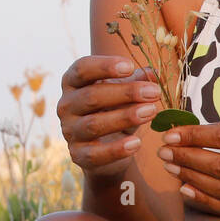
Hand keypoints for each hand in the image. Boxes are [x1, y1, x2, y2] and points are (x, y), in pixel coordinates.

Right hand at [57, 55, 161, 179]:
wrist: (108, 147)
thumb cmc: (114, 109)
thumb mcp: (126, 93)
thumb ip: (138, 81)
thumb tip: (153, 73)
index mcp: (73, 83)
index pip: (82, 69)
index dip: (104, 66)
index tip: (130, 66)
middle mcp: (66, 105)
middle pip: (91, 96)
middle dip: (125, 93)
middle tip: (153, 92)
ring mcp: (70, 131)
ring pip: (93, 124)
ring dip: (124, 118)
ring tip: (151, 111)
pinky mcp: (77, 154)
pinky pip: (95, 154)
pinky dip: (117, 149)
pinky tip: (137, 143)